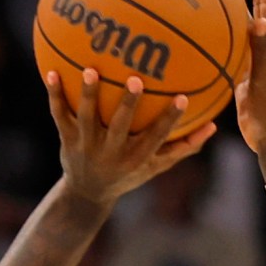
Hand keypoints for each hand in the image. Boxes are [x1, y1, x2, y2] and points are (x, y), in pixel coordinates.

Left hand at [45, 66, 216, 213]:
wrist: (86, 195)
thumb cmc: (128, 173)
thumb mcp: (155, 166)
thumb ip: (183, 147)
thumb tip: (213, 125)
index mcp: (134, 159)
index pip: (155, 138)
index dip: (169, 121)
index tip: (182, 99)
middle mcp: (111, 153)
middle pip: (120, 128)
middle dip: (128, 106)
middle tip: (136, 80)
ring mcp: (87, 146)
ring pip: (87, 119)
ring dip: (89, 95)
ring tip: (91, 70)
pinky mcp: (67, 139)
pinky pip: (59, 115)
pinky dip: (55, 95)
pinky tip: (52, 72)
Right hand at [234, 0, 265, 177]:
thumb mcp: (265, 80)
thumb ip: (262, 51)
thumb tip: (260, 20)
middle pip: (263, 6)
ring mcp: (256, 61)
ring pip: (249, 24)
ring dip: (245, 3)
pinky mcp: (246, 74)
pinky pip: (235, 46)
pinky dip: (227, 32)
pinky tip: (215, 30)